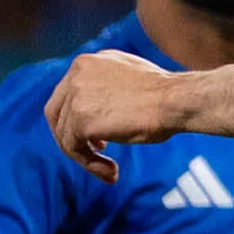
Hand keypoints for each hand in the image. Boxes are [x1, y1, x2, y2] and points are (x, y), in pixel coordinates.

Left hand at [43, 49, 185, 181]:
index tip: (96, 139)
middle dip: (70, 138)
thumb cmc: (166, 96)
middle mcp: (77, 74)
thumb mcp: (128, 79)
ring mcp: (76, 97)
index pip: (65, 94)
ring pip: (65, 136)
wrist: (178, 100)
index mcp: (88, 62)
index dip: (74, 119)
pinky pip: (73, 149)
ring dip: (85, 157)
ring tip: (110, 170)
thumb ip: (106, 87)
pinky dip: (90, 164)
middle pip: (55, 114)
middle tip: (92, 155)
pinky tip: (111, 171)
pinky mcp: (80, 121)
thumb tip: (94, 111)